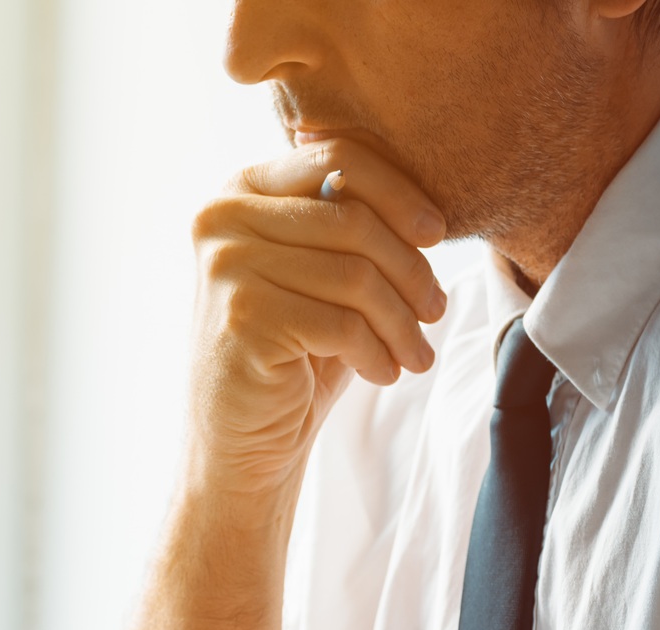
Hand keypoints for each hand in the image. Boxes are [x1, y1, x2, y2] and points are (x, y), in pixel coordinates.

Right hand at [188, 140, 447, 494]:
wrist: (238, 440)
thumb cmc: (289, 352)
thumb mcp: (317, 275)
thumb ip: (345, 225)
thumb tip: (426, 212)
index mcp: (240, 190)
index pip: (337, 159)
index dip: (400, 194)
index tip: (436, 236)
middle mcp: (223, 220)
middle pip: (353, 220)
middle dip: (411, 271)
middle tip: (435, 312)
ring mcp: (227, 268)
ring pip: (355, 276)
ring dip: (401, 322)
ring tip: (416, 352)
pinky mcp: (242, 319)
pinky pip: (341, 324)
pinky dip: (376, 352)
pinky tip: (384, 372)